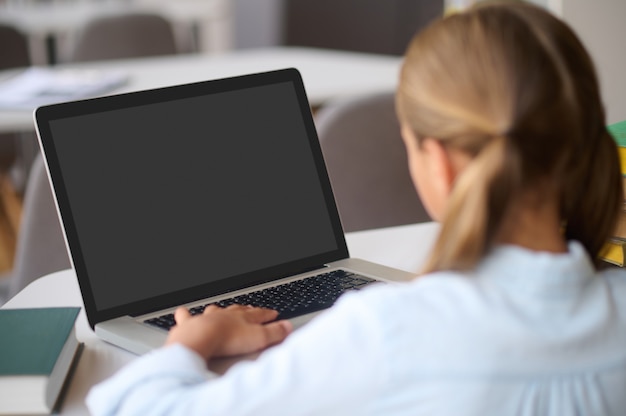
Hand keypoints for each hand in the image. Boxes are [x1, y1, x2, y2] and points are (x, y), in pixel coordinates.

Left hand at [165, 305, 292, 358]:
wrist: (200, 338)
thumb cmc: (227, 340)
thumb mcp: (258, 339)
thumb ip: (274, 333)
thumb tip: (287, 327)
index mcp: (242, 317)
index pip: (258, 313)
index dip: (267, 314)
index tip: (273, 313)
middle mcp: (224, 314)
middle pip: (238, 310)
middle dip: (245, 310)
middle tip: (250, 309)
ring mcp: (207, 318)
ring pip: (215, 311)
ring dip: (219, 311)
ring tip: (221, 310)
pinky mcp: (190, 325)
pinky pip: (187, 316)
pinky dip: (186, 314)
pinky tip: (184, 312)